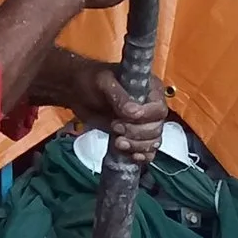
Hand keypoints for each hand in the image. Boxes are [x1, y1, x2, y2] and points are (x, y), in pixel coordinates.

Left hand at [30, 49, 168, 162]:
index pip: (159, 109)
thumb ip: (119, 97)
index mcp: (150, 89)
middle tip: (115, 127)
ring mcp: (144, 124)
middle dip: (136, 133)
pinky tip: (131, 155)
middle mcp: (151, 107)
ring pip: (153, 142)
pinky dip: (141, 156)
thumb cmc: (91, 81)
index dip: (146, 116)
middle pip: (156, 128)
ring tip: (117, 142)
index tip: (128, 116)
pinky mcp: (135, 138)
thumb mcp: (103, 83)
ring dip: (136, 146)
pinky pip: (148, 152)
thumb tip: (134, 113)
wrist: (78, 94)